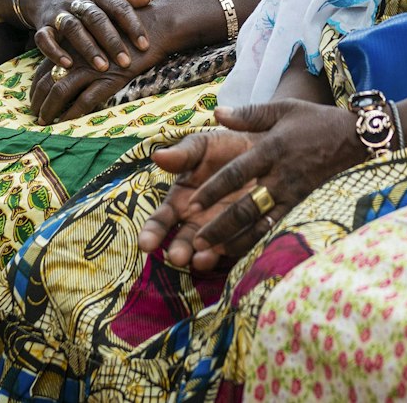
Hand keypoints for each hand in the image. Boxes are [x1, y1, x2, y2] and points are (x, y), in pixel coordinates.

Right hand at [26, 0, 151, 74]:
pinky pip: (44, 38)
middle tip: (125, 62)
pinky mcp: (42, 25)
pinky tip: (68, 65)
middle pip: (96, 18)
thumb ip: (126, 0)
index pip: (118, 6)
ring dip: (87, 47)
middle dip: (111, 41)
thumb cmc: (87, 3)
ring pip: (72, 27)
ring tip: (102, 67)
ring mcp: (58, 12)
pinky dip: (55, 51)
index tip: (145, 45)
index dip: (132, 25)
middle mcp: (78, 0)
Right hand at [138, 129, 258, 269]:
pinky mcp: (245, 231)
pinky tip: (228, 249)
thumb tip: (157, 155)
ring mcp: (221, 229)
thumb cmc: (224, 147)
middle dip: (179, 250)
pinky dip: (232, 248)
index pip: (161, 221)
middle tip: (177, 257)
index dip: (152, 232)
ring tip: (201, 260)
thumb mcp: (202, 146)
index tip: (145, 244)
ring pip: (209, 248)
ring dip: (204, 256)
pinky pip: (238, 244)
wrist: (261, 149)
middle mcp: (197, 220)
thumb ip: (183, 154)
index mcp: (180, 201)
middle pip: (182, 241)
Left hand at [172, 101, 367, 267]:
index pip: (237, 173)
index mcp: (271, 149)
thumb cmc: (315, 121)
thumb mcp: (283, 109)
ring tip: (211, 253)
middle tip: (196, 241)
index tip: (192, 204)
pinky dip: (258, 242)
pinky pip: (277, 227)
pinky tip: (241, 255)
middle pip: (246, 207)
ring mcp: (293, 194)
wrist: (354, 138)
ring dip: (235, 240)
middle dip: (220, 226)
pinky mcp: (302, 205)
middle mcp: (280, 176)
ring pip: (260, 223)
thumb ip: (249, 114)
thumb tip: (217, 114)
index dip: (213, 190)